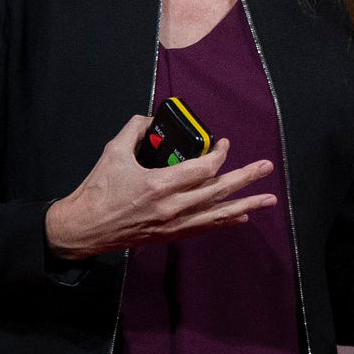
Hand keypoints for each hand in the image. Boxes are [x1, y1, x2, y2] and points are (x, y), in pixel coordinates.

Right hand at [45, 113, 277, 258]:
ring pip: (217, 214)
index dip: (218, 155)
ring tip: (268, 199)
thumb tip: (150, 118)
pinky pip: (205, 228)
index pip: (202, 169)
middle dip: (245, 178)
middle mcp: (172, 207)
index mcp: (159, 184)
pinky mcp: (170, 235)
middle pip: (218, 191)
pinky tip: (241, 217)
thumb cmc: (97, 191)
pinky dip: (224, 222)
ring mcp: (173, 224)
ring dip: (245, 205)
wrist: (85, 227)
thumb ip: (134, 130)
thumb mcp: (113, 152)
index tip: (223, 145)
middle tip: (266, 167)